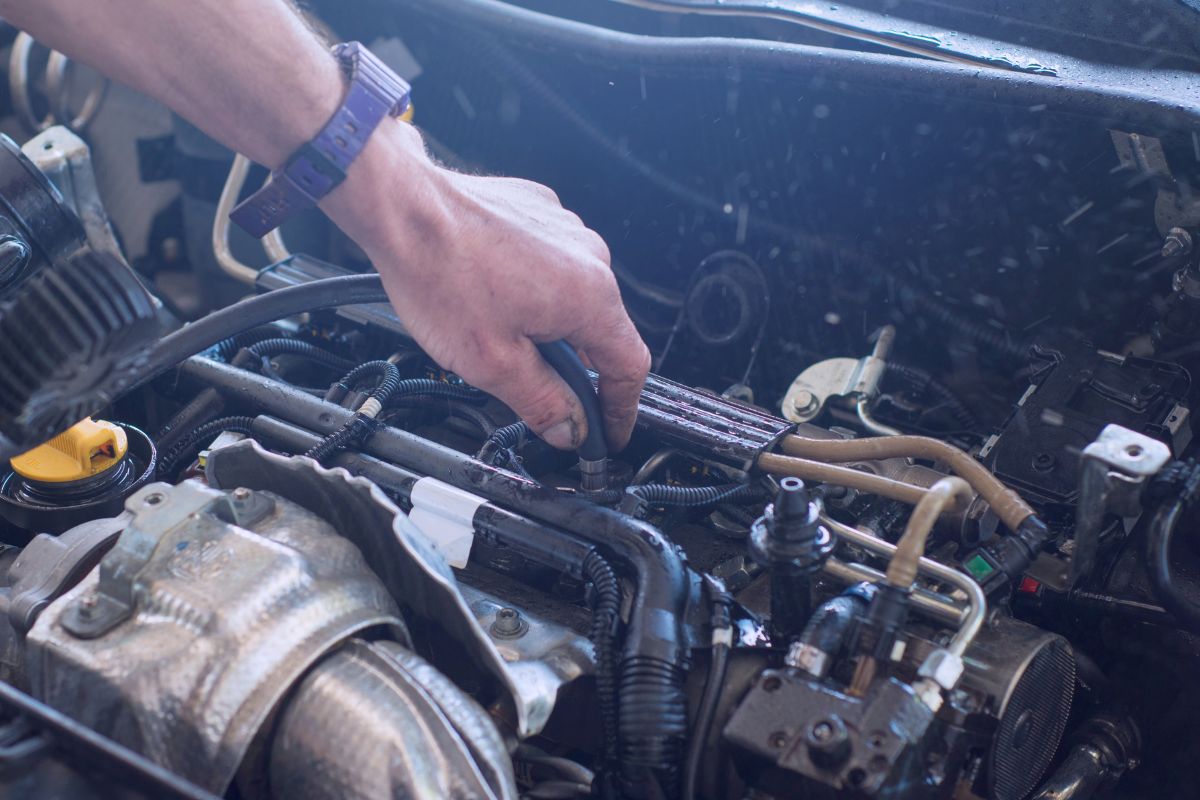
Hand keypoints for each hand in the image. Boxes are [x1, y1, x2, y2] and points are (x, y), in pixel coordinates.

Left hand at [322, 121, 649, 451]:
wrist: (404, 208)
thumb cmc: (441, 274)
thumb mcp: (493, 364)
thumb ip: (543, 403)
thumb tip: (571, 429)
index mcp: (590, 296)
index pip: (629, 368)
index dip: (621, 409)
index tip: (609, 432)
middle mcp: (589, 256)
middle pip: (601, 331)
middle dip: (575, 368)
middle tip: (539, 393)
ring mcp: (566, 229)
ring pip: (574, 296)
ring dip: (551, 325)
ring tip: (500, 334)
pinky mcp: (541, 213)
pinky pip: (551, 263)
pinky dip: (533, 288)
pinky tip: (493, 296)